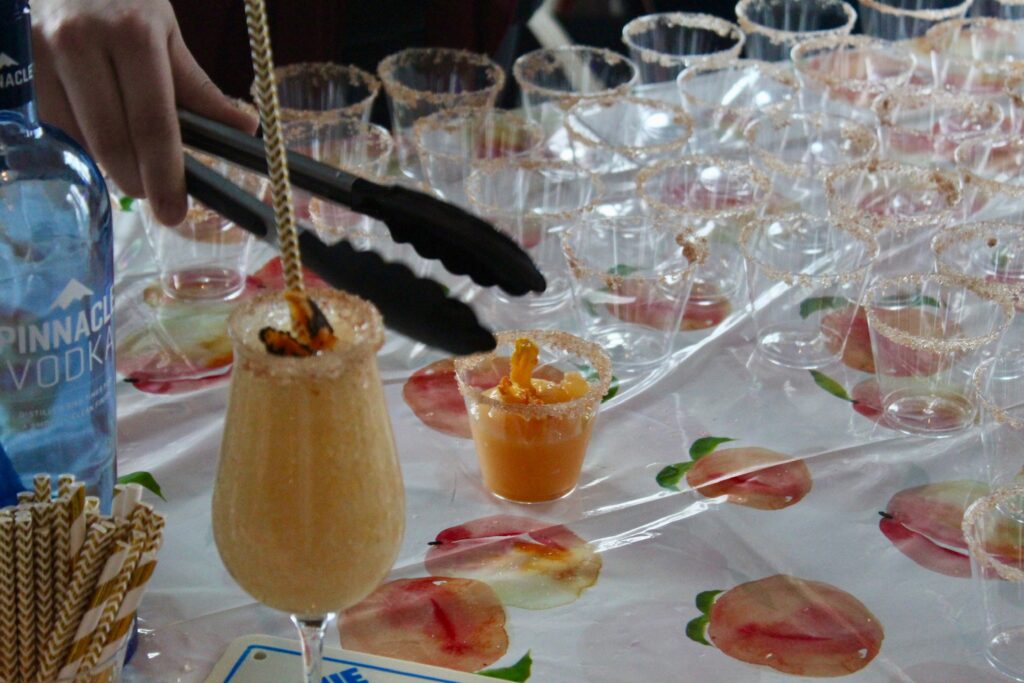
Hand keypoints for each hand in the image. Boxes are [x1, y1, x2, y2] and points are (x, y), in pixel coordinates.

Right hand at [31, 0, 257, 224]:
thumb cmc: (120, 2)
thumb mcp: (165, 32)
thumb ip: (199, 88)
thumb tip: (245, 129)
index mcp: (132, 35)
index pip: (153, 124)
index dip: (165, 175)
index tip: (175, 211)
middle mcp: (81, 43)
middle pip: (113, 142)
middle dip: (139, 181)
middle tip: (156, 196)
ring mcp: (41, 56)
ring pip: (81, 141)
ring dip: (110, 164)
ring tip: (130, 156)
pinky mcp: (17, 70)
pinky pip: (56, 128)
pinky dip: (84, 144)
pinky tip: (98, 130)